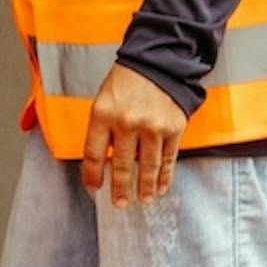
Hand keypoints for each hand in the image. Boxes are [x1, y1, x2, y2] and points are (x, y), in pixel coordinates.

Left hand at [78, 65, 187, 205]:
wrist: (157, 63)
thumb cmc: (126, 83)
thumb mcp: (103, 101)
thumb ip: (102, 130)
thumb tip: (104, 164)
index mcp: (103, 115)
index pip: (94, 154)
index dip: (93, 175)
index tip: (94, 189)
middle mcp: (127, 123)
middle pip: (122, 166)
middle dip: (121, 189)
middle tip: (120, 203)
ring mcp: (152, 127)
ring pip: (148, 167)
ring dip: (145, 188)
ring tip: (143, 200)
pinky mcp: (173, 128)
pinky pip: (168, 159)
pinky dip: (165, 176)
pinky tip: (162, 187)